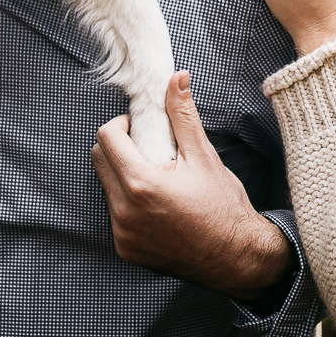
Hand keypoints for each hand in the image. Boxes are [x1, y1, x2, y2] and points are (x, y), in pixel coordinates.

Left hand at [92, 72, 291, 300]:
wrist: (236, 258)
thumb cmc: (224, 207)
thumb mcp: (204, 156)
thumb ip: (183, 116)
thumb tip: (176, 79)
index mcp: (140, 184)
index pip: (105, 138)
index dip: (121, 124)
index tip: (139, 126)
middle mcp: (124, 212)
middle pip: (99, 161)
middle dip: (118, 147)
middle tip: (148, 149)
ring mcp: (122, 234)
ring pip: (106, 188)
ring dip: (122, 176)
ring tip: (157, 178)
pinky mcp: (125, 250)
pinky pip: (115, 214)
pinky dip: (128, 203)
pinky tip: (157, 205)